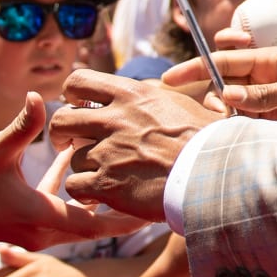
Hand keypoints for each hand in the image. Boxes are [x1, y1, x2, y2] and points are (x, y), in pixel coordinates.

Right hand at [0, 93, 145, 247]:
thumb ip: (22, 126)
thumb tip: (40, 97)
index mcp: (41, 218)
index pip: (94, 224)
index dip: (124, 218)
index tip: (151, 210)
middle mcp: (43, 231)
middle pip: (95, 227)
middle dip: (123, 214)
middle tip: (153, 196)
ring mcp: (36, 230)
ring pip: (80, 220)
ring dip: (101, 203)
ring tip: (131, 184)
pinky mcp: (28, 222)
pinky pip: (61, 210)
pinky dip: (74, 193)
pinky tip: (83, 166)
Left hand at [52, 70, 224, 218]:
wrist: (215, 171)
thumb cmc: (209, 140)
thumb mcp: (184, 104)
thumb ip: (158, 99)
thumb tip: (154, 91)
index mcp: (132, 95)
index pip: (78, 81)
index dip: (71, 95)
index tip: (79, 108)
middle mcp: (114, 119)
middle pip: (62, 119)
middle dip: (60, 134)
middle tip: (69, 145)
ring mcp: (108, 152)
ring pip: (72, 158)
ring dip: (84, 168)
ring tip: (105, 175)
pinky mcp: (108, 184)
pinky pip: (76, 186)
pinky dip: (86, 192)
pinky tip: (104, 195)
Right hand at [170, 48, 276, 127]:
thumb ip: (267, 93)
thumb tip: (226, 94)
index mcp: (269, 61)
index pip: (225, 60)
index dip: (196, 66)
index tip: (170, 77)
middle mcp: (262, 81)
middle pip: (221, 86)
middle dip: (213, 99)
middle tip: (223, 115)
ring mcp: (265, 103)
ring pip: (230, 109)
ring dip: (225, 119)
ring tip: (237, 127)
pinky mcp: (271, 124)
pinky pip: (245, 127)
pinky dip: (236, 133)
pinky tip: (238, 139)